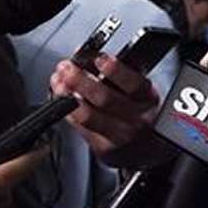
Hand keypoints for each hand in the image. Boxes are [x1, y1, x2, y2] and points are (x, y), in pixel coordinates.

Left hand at [49, 53, 166, 167]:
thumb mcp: (141, 91)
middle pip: (105, 98)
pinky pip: (80, 128)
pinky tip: (60, 101)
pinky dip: (66, 112)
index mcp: (146, 98)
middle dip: (81, 80)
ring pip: (88, 116)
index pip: (133, 83)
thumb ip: (120, 72)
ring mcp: (118, 136)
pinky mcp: (103, 149)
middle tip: (66, 68)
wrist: (149, 151)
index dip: (114, 70)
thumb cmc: (141, 115)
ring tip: (58, 83)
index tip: (98, 59)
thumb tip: (88, 55)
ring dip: (67, 96)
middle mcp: (135, 119)